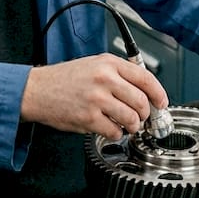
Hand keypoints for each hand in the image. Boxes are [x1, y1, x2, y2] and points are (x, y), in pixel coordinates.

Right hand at [20, 53, 168, 139]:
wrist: (37, 90)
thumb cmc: (64, 79)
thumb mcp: (93, 64)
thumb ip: (118, 73)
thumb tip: (143, 88)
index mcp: (108, 64)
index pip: (145, 78)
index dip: (159, 93)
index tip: (161, 103)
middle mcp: (105, 79)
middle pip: (141, 101)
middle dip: (145, 114)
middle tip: (141, 118)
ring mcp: (97, 99)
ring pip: (132, 118)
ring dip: (133, 126)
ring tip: (127, 125)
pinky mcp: (89, 118)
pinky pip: (114, 131)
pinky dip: (116, 134)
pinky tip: (110, 129)